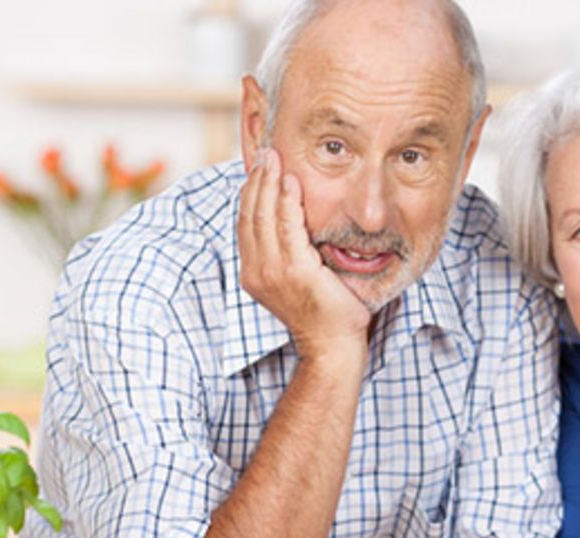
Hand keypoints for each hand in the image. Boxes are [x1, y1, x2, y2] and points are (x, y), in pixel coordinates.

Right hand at [237, 148, 370, 360]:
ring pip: (264, 216)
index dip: (250, 192)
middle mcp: (257, 272)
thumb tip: (295, 224)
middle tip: (266, 151)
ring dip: (269, 183)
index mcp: (254, 273)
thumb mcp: (299, 278)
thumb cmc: (324, 312)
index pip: (246, 223)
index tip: (259, 166)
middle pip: (250, 214)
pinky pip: (287, 227)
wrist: (333, 345)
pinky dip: (286, 201)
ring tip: (275, 157)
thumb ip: (290, 253)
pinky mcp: (295, 271)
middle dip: (256, 180)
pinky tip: (291, 181)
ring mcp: (273, 272)